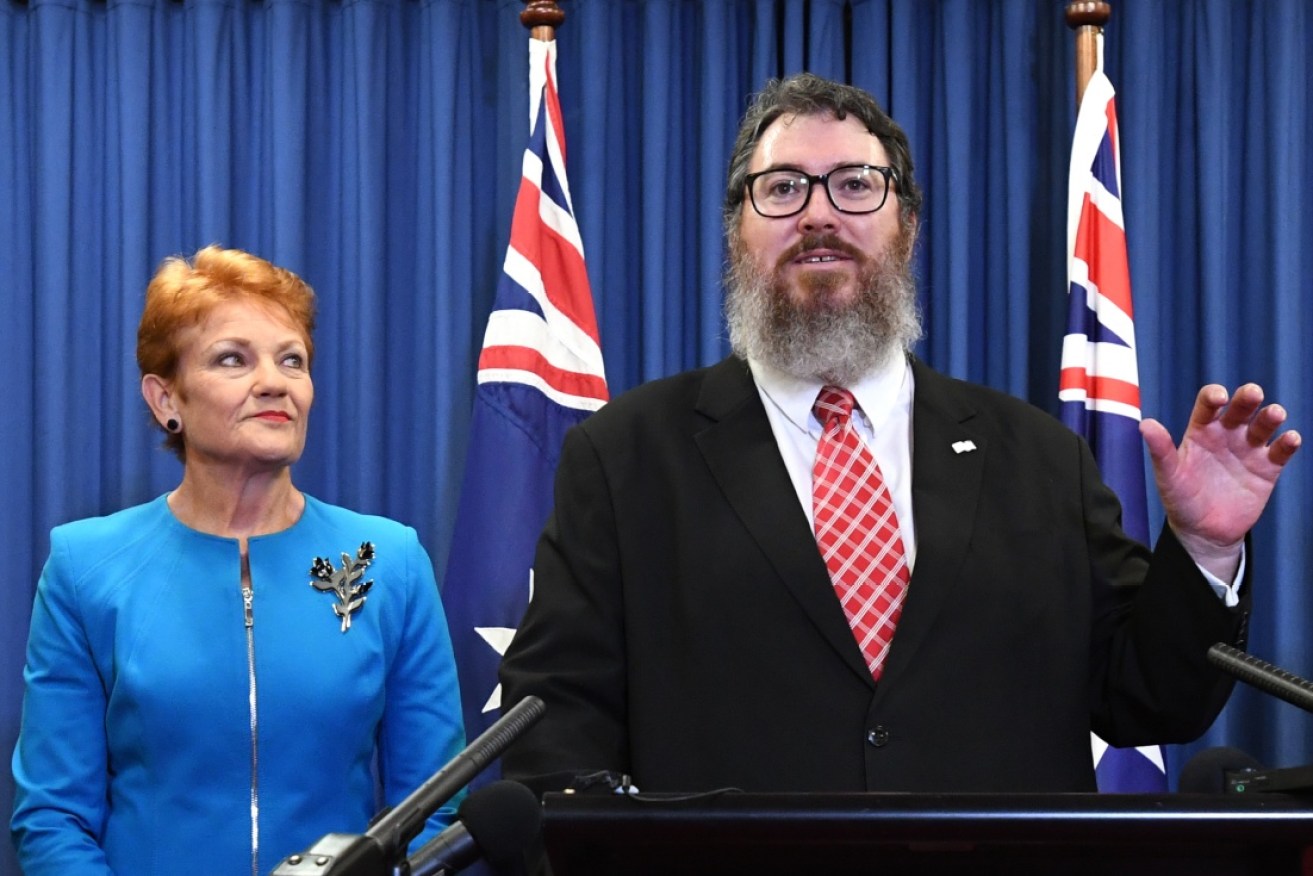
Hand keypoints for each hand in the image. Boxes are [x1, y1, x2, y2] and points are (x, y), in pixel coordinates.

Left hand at [1140, 383, 1300, 579]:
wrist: (1203, 531)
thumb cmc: (1181, 499)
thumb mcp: (1168, 476)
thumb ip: (1161, 451)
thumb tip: (1145, 424)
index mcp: (1201, 430)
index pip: (1208, 405)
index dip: (1214, 396)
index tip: (1219, 397)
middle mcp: (1227, 434)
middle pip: (1240, 408)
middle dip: (1247, 398)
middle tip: (1253, 393)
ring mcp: (1249, 449)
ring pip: (1263, 425)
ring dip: (1270, 416)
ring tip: (1274, 414)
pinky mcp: (1267, 468)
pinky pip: (1280, 451)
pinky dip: (1288, 443)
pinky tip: (1290, 439)